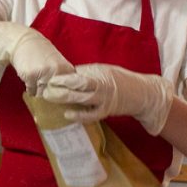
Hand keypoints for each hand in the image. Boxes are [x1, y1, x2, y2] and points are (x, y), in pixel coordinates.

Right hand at [0, 21, 73, 94]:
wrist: (23, 42)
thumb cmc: (41, 52)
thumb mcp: (57, 62)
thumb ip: (63, 78)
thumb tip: (68, 97)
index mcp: (66, 68)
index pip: (70, 91)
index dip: (66, 96)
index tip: (62, 97)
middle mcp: (56, 71)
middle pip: (56, 96)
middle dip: (51, 96)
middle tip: (46, 88)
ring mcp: (43, 74)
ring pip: (42, 95)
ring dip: (39, 92)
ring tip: (37, 80)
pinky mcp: (31, 76)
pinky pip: (31, 91)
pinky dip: (30, 88)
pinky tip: (30, 79)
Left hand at [41, 63, 173, 134]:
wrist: (140, 93)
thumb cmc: (119, 79)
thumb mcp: (103, 70)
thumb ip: (86, 72)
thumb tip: (67, 73)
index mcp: (99, 75)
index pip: (78, 76)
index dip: (63, 78)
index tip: (50, 79)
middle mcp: (101, 87)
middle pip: (77, 87)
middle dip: (60, 89)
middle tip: (45, 90)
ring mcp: (103, 101)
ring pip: (82, 100)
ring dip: (65, 100)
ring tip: (51, 99)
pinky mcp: (105, 112)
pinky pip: (91, 115)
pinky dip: (79, 115)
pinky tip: (67, 115)